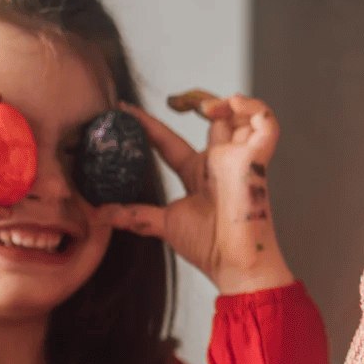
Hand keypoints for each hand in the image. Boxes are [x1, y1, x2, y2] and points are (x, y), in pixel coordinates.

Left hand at [95, 94, 293, 295]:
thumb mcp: (162, 224)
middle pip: (212, 121)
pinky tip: (233, 104)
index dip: (148, 124)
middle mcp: (218, 162)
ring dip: (225, 104)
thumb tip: (97, 215)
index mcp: (196, 173)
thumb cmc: (208, 248)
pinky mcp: (258, 157)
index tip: (125, 109)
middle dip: (199, 103)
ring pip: (241, 116)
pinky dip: (253, 108)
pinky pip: (266, 123)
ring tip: (209, 108)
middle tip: (179, 100)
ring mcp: (239, 158)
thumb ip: (133, 215)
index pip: (168, 140)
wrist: (235, 262)